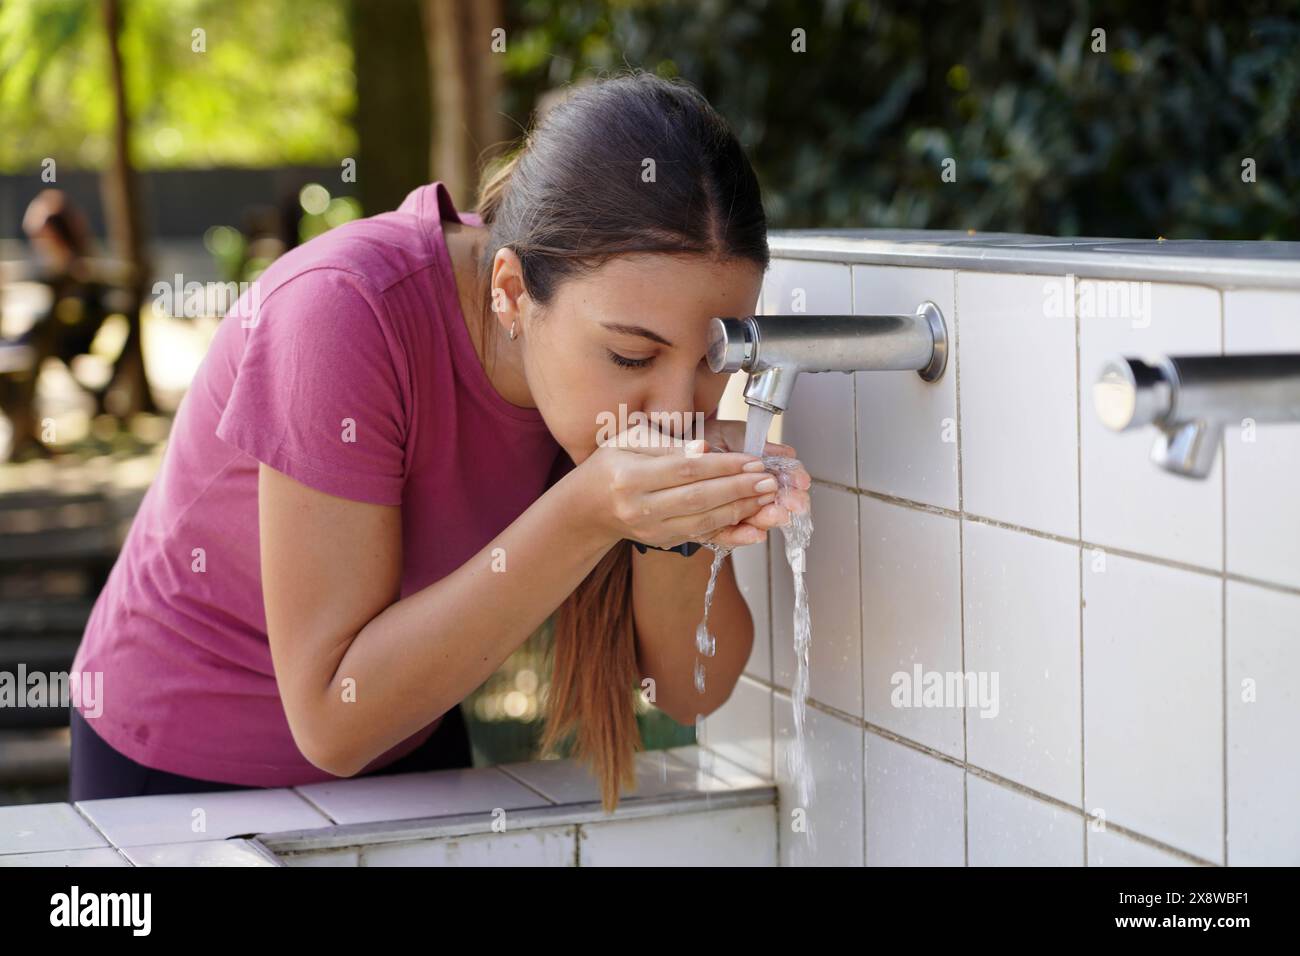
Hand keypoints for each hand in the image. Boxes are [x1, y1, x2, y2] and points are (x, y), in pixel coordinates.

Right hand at [581, 418, 779, 549]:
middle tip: (769, 481)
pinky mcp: (665, 541)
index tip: (752, 461)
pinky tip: (756, 528)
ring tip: (768, 499)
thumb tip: (703, 449)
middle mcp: (640, 508)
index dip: (723, 466)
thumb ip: (667, 443)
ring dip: (741, 510)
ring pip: (704, 522)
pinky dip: (733, 534)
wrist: (590, 506)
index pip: (685, 470)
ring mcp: (653, 529)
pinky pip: (704, 538)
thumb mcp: (629, 439)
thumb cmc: (612, 464)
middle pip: (699, 499)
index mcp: (630, 476)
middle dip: (739, 489)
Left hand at [700, 417, 810, 544]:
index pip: (782, 478)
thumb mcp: (733, 435)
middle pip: (772, 502)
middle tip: (794, 503)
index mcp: (756, 471)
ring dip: (767, 518)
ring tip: (776, 515)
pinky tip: (755, 534)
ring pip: (753, 520)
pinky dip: (741, 536)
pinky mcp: (710, 525)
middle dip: (786, 502)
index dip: (794, 479)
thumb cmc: (702, 439)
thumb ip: (760, 445)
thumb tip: (787, 452)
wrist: (671, 442)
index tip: (801, 481)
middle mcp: (748, 493)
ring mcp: (732, 509)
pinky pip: (727, 535)